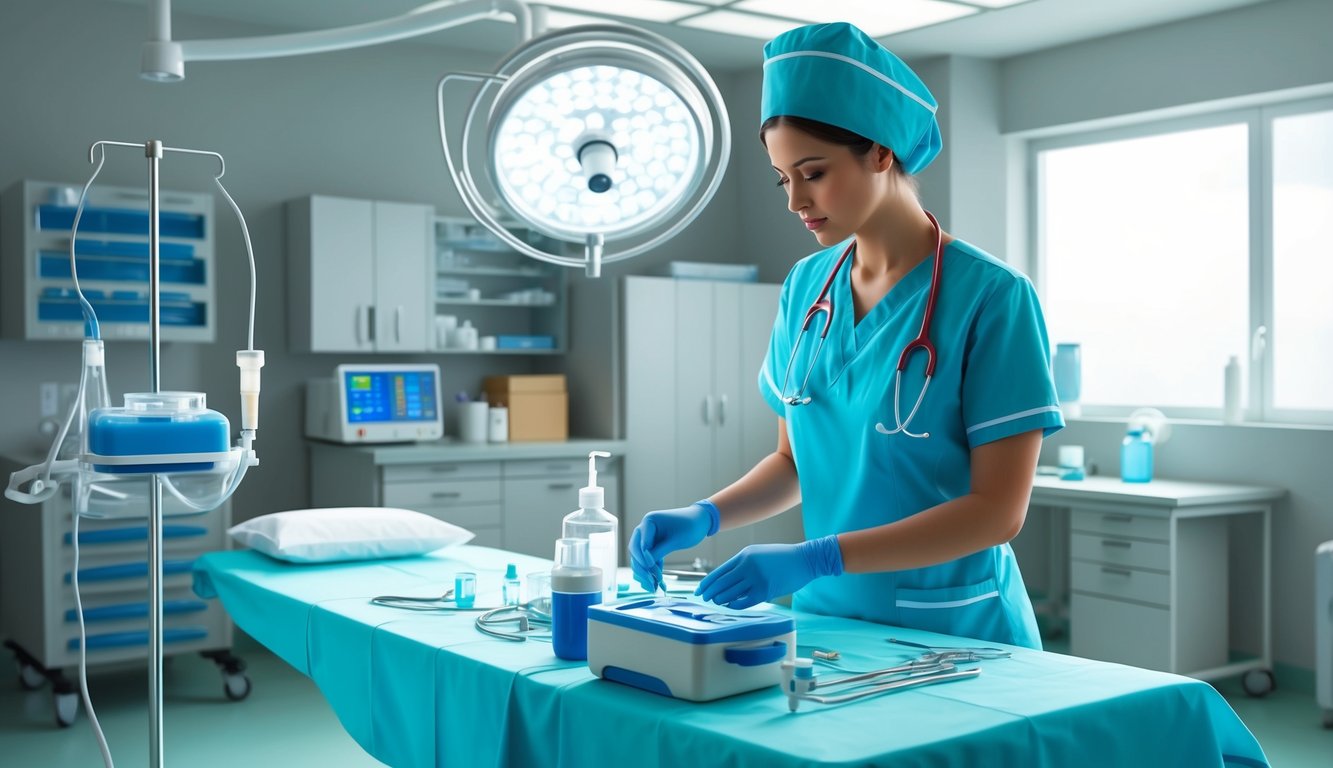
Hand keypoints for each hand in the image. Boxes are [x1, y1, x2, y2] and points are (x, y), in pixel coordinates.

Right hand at [628, 502, 718, 591]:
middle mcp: (644, 530)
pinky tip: (658, 584)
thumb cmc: (690, 525)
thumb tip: (647, 564)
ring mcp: (648, 540)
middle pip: (636, 553)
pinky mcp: (654, 548)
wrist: (700, 522)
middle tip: (651, 582)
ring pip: (640, 560)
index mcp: (649, 522)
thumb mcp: (676, 539)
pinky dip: (652, 572)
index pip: (640, 543)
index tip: (650, 568)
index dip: (643, 557)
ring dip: (646, 574)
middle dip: (642, 569)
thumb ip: (660, 550)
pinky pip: (649, 562)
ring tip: (653, 587)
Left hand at [695, 535, 843, 609]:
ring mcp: (756, 578)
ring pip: (731, 593)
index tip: (700, 590)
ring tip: (716, 602)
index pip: (719, 571)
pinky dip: (734, 605)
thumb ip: (742, 565)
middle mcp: (748, 566)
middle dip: (710, 592)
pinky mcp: (765, 590)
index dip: (707, 582)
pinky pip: (744, 601)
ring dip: (721, 599)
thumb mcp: (758, 554)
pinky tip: (730, 606)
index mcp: (744, 555)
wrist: (804, 559)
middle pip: (721, 583)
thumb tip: (726, 582)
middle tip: (703, 598)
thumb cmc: (781, 558)